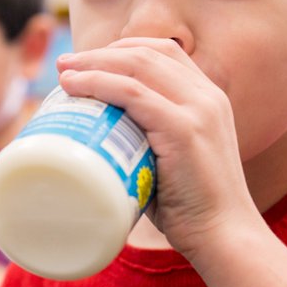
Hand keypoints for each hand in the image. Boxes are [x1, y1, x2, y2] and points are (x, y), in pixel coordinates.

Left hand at [56, 38, 258, 258]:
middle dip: (100, 53)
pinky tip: (74, 86)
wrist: (225, 237)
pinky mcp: (183, 130)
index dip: (122, 49)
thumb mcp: (174, 163)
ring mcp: (198, 110)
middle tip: (64, 65)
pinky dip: (99, 83)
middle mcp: (207, 96)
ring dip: (93, 63)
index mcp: (209, 99)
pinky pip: (132, 93)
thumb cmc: (191, 209)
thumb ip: (149, 146)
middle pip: (146, 52)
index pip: (164, 52)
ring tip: (62, 72)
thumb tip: (101, 146)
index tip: (87, 62)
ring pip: (137, 66)